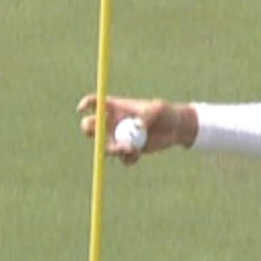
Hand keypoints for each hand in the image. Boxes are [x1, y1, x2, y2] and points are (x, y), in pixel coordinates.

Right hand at [76, 94, 195, 164]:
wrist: (176, 128)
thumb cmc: (166, 112)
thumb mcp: (158, 109)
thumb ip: (146, 116)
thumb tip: (136, 127)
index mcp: (116, 107)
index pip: (95, 103)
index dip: (86, 104)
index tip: (83, 108)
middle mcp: (113, 122)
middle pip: (90, 126)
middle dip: (90, 130)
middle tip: (100, 134)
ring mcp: (119, 137)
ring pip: (104, 146)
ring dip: (112, 149)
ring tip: (130, 149)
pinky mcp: (127, 150)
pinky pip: (121, 158)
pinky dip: (127, 158)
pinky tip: (137, 153)